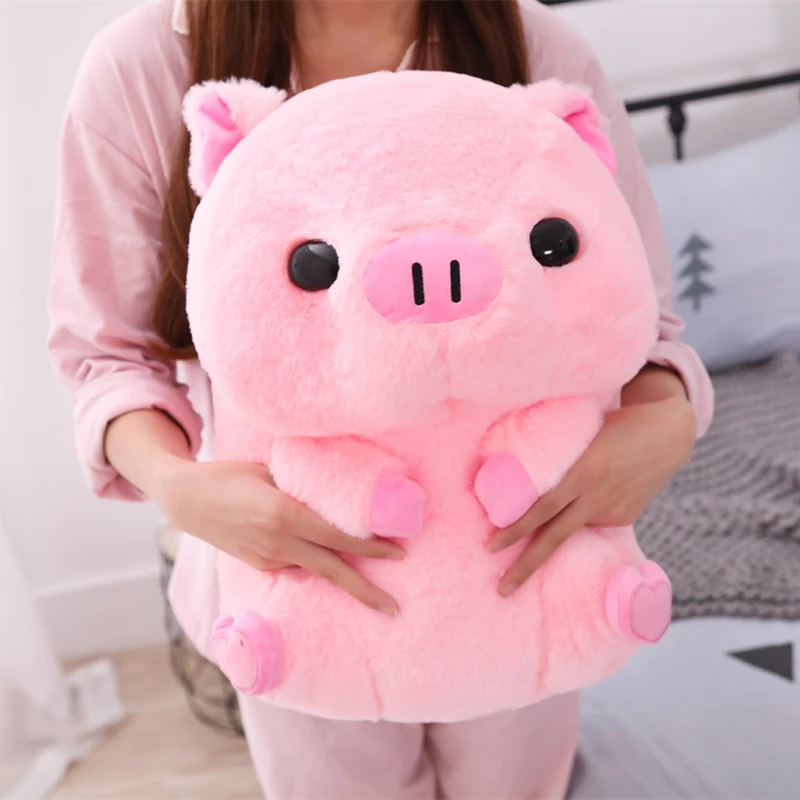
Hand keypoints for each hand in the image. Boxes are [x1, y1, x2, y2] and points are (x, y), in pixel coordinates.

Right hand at [153, 459, 403, 615]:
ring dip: (342, 577)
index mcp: (284, 515)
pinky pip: (295, 565)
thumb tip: (336, 492)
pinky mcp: (259, 565)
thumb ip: (302, 487)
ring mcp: (267, 558)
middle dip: (366, 592)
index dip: (370, 547)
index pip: (338, 536)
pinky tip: (322, 556)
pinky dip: (313, 563)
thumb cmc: (229, 476)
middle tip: (395, 609)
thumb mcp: (270, 472)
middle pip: (331, 571)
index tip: (398, 554)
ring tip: (370, 586)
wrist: (186, 500)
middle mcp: (278, 543)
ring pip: (314, 570)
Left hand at [488, 395, 695, 596]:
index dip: (515, 529)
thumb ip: (562, 466)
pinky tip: (599, 489)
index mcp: (583, 473)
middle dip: (525, 566)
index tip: (490, 546)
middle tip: (503, 589)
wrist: (667, 432)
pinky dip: (585, 511)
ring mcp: (613, 510)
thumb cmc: (612, 426)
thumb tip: (533, 492)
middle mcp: (596, 496)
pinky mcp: (625, 517)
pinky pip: (594, 520)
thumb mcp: (583, 440)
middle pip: (554, 538)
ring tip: (567, 503)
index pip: (541, 509)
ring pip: (574, 528)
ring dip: (558, 531)